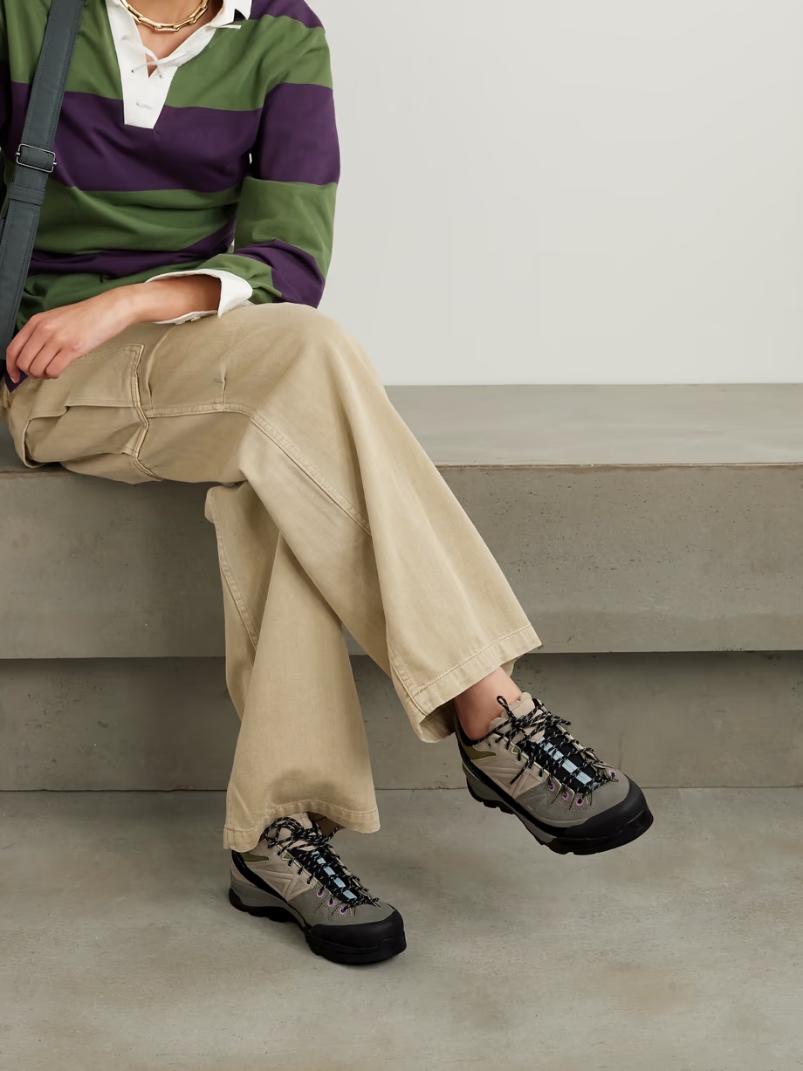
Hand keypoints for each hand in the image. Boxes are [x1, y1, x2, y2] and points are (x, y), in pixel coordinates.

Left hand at [5, 276, 220, 382]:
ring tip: (53, 369)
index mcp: (37, 321)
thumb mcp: (56, 319)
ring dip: (43, 374)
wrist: (109, 309)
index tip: (14, 377)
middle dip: (30, 373)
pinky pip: (53, 370)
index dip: (11, 367)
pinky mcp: (72, 349)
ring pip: (37, 369)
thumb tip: (30, 355)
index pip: (13, 349)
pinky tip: (60, 369)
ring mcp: (57, 339)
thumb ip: (40, 333)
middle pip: (24, 362)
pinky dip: (54, 374)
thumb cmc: (85, 315)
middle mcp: (43, 329)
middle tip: (41, 372)